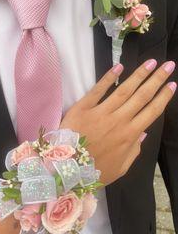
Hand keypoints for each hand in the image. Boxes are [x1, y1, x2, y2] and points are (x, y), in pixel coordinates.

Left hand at [60, 59, 176, 184]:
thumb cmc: (94, 172)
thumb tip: (143, 133)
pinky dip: (108, 78)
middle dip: (157, 80)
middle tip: (168, 65)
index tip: (172, 85)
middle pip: (142, 96)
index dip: (163, 97)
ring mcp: (101, 112)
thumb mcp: (120, 168)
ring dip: (139, 74)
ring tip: (150, 62)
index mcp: (129, 135)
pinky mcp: (83, 108)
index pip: (151, 112)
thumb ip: (134, 151)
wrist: (65, 170)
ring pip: (124, 90)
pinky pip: (98, 90)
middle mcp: (119, 120)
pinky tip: (119, 67)